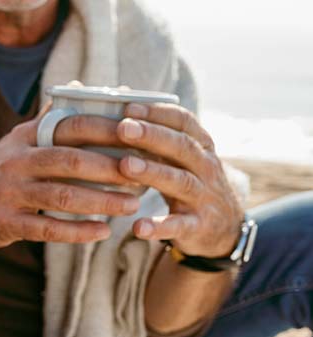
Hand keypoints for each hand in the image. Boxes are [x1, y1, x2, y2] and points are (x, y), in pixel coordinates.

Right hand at [0, 112, 142, 248]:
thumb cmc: (2, 174)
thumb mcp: (19, 142)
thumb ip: (48, 118)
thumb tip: (79, 86)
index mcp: (24, 137)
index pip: (70, 125)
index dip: (107, 128)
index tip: (140, 132)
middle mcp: (16, 162)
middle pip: (70, 161)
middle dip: (110, 168)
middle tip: (144, 174)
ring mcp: (9, 193)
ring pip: (62, 197)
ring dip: (101, 202)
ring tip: (132, 205)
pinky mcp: (5, 223)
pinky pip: (47, 229)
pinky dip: (78, 231)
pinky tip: (103, 232)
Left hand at [115, 103, 243, 257]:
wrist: (223, 229)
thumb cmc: (189, 184)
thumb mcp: (180, 159)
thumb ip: (156, 135)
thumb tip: (124, 97)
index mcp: (200, 147)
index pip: (184, 122)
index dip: (158, 113)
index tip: (129, 107)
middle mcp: (206, 168)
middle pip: (181, 147)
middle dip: (152, 136)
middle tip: (122, 128)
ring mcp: (203, 198)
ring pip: (180, 181)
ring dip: (153, 172)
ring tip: (126, 165)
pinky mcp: (198, 226)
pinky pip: (179, 226)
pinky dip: (159, 226)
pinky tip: (138, 227)